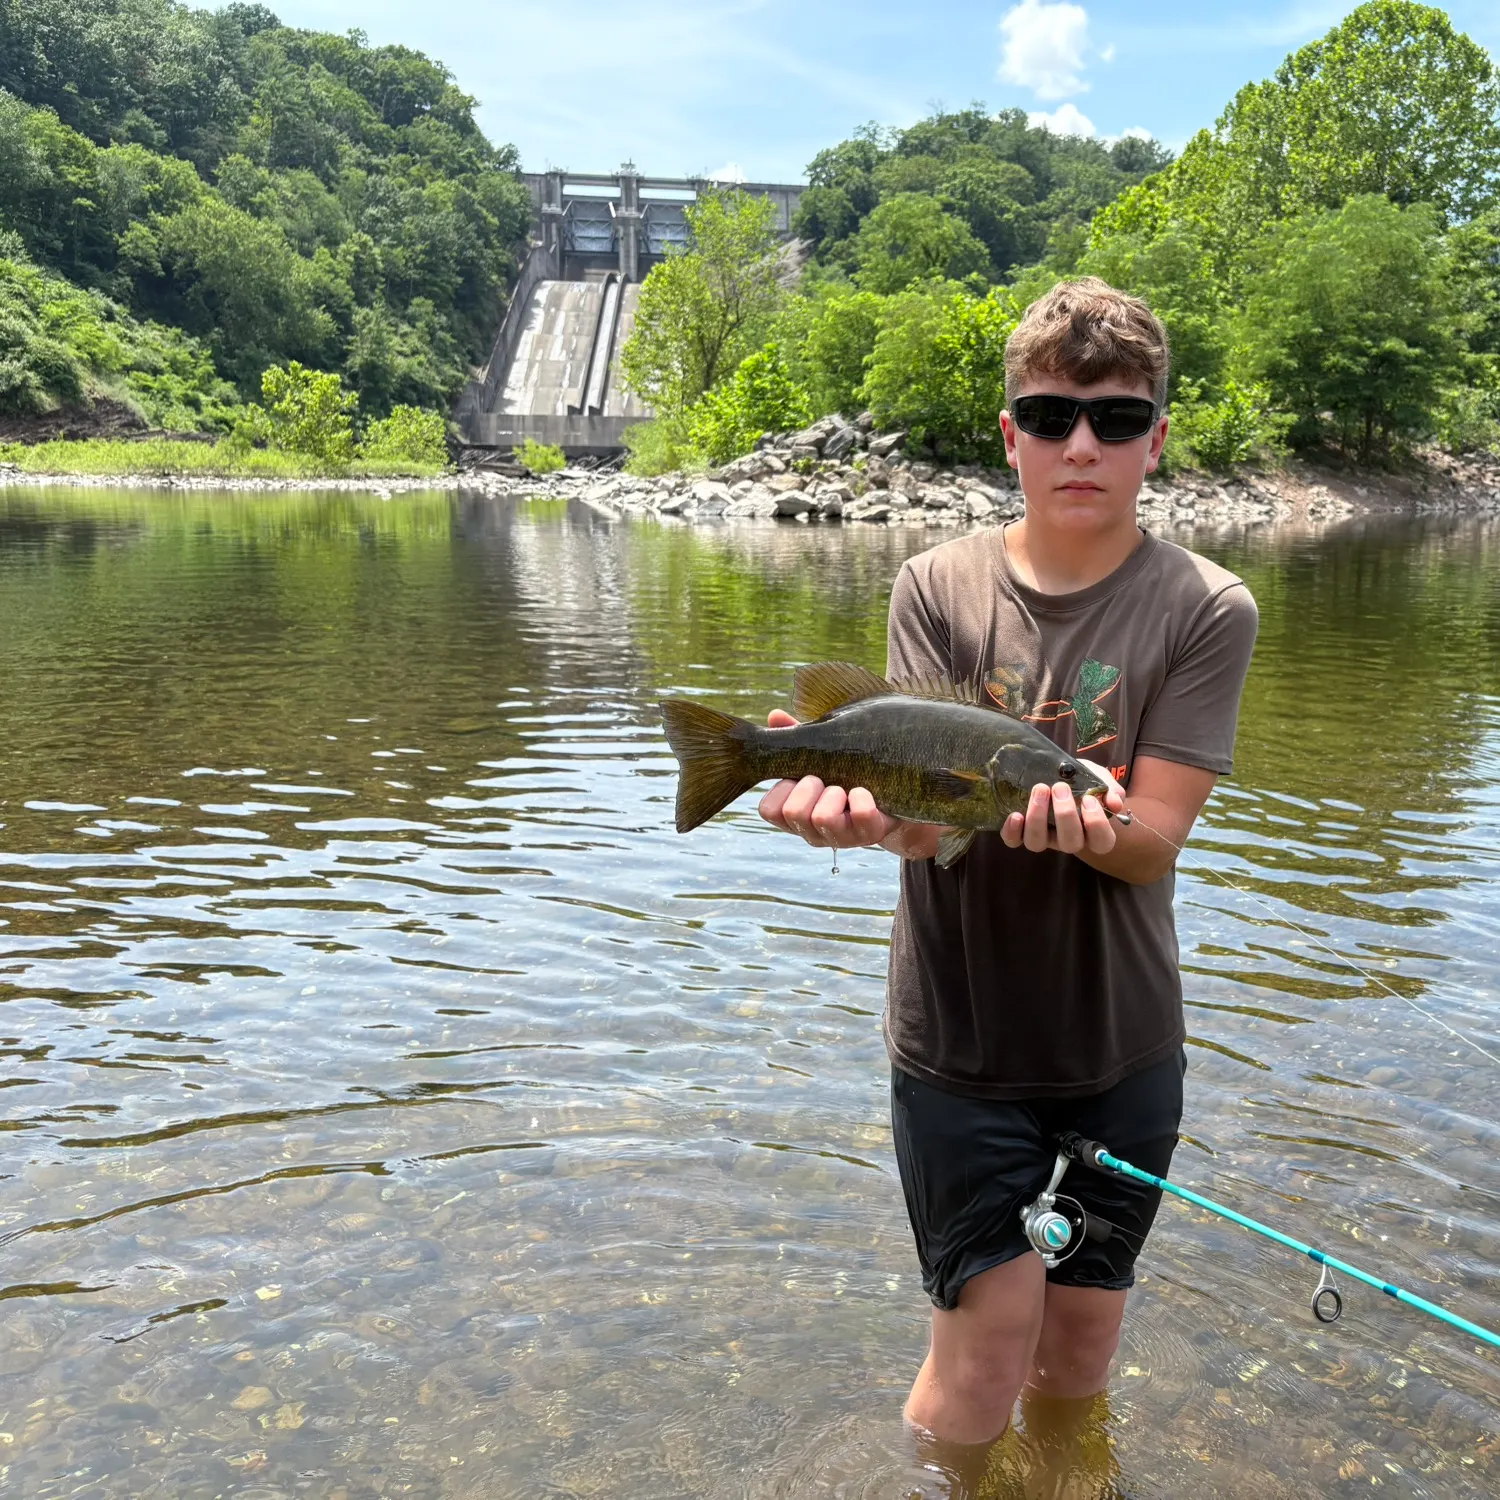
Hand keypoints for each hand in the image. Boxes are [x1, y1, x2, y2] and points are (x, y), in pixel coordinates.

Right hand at [757, 709, 908, 851]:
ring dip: (833, 793)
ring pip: (823, 817)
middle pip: (793, 812)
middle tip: (820, 778)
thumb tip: (774, 715)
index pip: (769, 810)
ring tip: (842, 787)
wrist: (891, 791)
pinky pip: (861, 815)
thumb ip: (795, 736)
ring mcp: (840, 837)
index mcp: (794, 814)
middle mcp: (812, 831)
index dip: (779, 789)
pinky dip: (862, 798)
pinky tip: (863, 791)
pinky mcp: (869, 834)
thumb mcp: (817, 755)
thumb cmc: (844, 772)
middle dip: (807, 787)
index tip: (795, 776)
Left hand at [1000, 779, 1125, 856]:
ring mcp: (1044, 838)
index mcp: (1092, 831)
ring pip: (1038, 843)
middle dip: (1065, 815)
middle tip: (1060, 788)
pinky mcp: (1022, 833)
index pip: (1102, 842)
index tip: (1089, 799)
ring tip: (1040, 789)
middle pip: (1070, 843)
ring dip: (1037, 818)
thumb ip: (1110, 789)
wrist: (1058, 775)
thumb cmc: (1082, 781)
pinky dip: (1013, 832)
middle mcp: (1067, 840)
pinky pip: (1014, 841)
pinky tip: (1015, 814)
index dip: (1096, 824)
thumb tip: (1114, 802)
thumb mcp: (1099, 779)